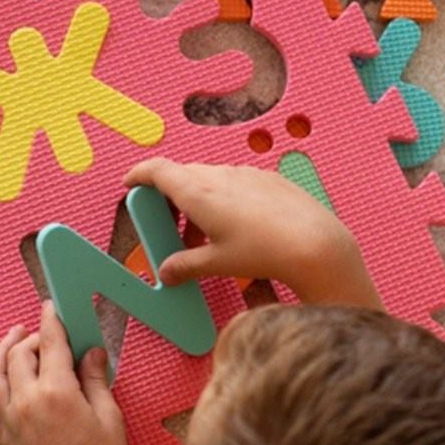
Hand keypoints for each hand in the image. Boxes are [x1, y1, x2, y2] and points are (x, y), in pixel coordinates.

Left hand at [0, 302, 128, 444]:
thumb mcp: (110, 418)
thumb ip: (96, 381)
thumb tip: (92, 352)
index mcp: (56, 392)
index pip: (50, 344)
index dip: (51, 321)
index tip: (52, 308)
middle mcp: (26, 402)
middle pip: (18, 356)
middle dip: (29, 338)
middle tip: (43, 333)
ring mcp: (10, 423)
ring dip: (0, 354)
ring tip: (10, 341)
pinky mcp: (3, 442)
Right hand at [123, 159, 380, 308]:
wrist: (315, 244)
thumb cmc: (263, 252)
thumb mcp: (216, 264)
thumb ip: (185, 266)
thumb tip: (166, 273)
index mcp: (198, 193)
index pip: (158, 171)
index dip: (139, 175)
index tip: (129, 184)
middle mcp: (220, 176)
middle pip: (182, 176)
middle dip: (169, 198)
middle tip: (167, 224)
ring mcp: (246, 174)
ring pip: (210, 180)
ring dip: (197, 201)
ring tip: (202, 236)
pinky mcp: (268, 179)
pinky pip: (235, 183)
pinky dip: (223, 200)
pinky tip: (235, 227)